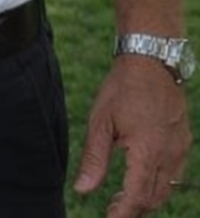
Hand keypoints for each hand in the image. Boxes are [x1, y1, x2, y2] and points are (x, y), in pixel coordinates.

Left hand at [74, 56, 191, 215]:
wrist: (151, 62)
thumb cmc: (122, 89)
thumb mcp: (101, 121)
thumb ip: (94, 158)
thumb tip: (83, 190)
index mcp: (148, 152)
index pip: (138, 196)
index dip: (124, 213)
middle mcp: (169, 155)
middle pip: (155, 197)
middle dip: (135, 209)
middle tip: (113, 209)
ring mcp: (180, 149)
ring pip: (167, 188)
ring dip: (147, 197)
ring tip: (124, 197)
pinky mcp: (183, 142)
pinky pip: (175, 173)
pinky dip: (159, 183)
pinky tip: (142, 176)